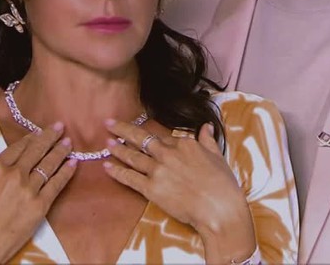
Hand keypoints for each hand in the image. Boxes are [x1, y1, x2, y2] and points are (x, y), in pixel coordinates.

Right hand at [0, 123, 77, 263]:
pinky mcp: (40, 205)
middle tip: (61, 127)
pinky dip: (66, 173)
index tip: (39, 132)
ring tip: (69, 143)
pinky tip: (72, 164)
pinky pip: (56, 184)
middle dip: (50, 137)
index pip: (18, 147)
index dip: (31, 138)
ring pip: (48, 165)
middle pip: (36, 151)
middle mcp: (14, 175)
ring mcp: (28, 190)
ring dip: (60, 151)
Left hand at [103, 121, 256, 263]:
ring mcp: (158, 171)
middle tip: (109, 122)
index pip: (163, 136)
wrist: (219, 207)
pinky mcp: (151, 189)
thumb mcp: (218, 156)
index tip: (139, 128)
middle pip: (142, 139)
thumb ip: (208, 140)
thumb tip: (206, 127)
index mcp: (184, 144)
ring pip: (133, 157)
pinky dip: (117, 171)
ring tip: (106, 142)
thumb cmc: (223, 184)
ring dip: (117, 149)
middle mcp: (168, 154)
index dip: (149, 132)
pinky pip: (130, 178)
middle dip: (123, 130)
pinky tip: (106, 166)